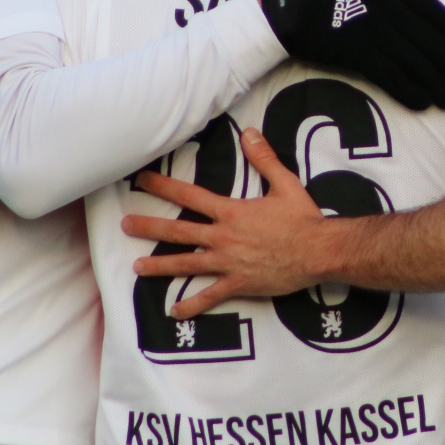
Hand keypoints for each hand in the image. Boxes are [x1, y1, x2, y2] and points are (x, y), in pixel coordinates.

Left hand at [126, 128, 331, 315]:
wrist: (319, 252)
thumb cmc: (303, 219)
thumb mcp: (285, 184)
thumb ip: (264, 159)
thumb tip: (249, 133)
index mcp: (231, 212)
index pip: (189, 197)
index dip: (163, 187)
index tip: (142, 181)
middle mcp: (223, 237)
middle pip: (178, 232)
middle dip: (148, 228)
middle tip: (125, 225)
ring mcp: (228, 263)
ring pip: (186, 265)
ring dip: (160, 266)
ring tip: (137, 268)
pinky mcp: (238, 284)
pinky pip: (210, 296)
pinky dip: (192, 304)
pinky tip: (175, 311)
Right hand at [263, 0, 444, 110]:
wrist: (291, 8)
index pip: (434, 14)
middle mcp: (388, 9)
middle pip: (429, 43)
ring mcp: (374, 32)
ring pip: (414, 63)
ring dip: (437, 85)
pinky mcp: (358, 53)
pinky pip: (391, 76)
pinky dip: (409, 91)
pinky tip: (423, 102)